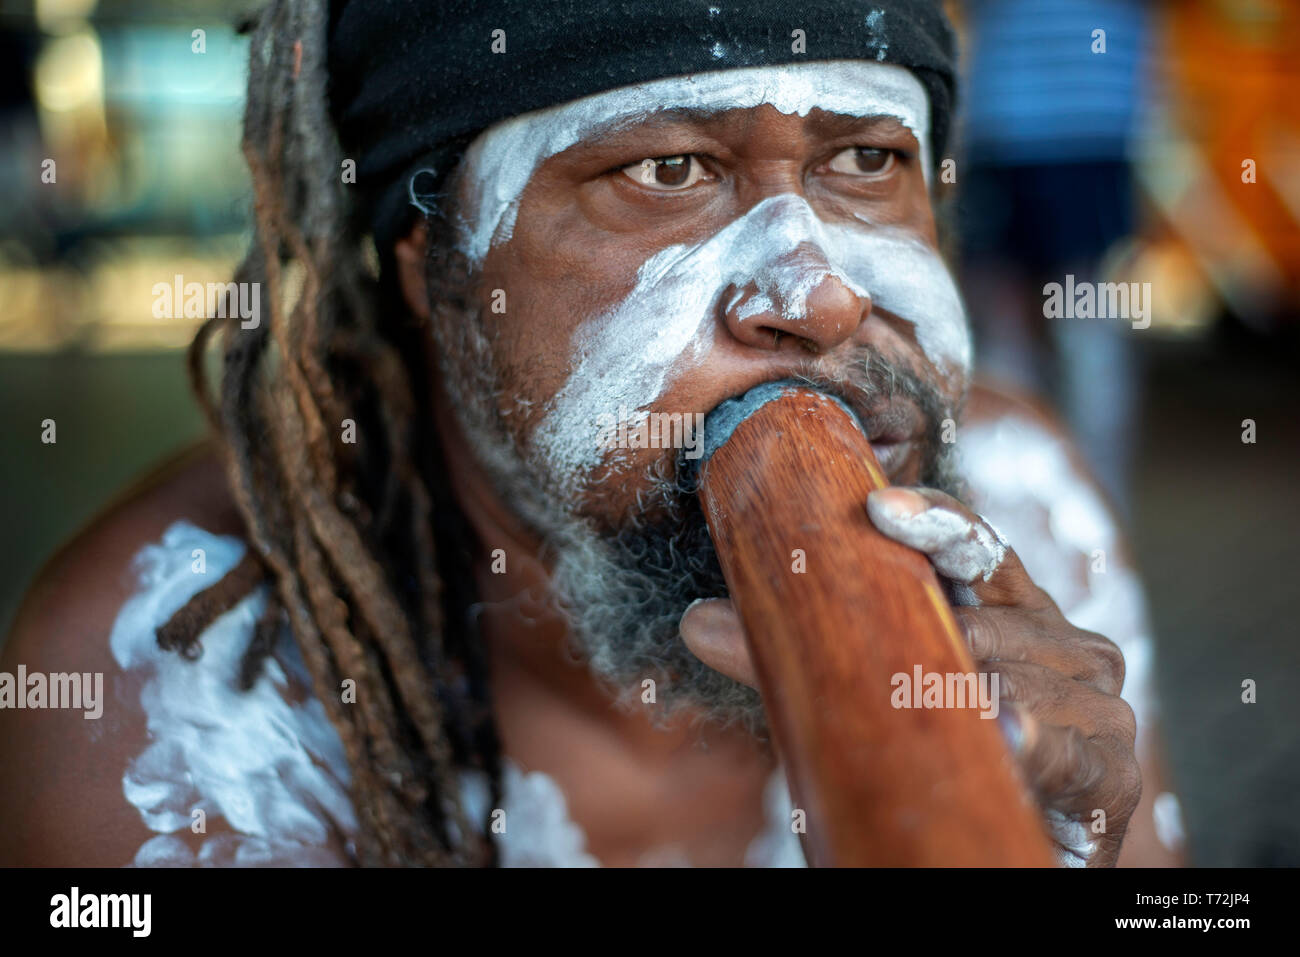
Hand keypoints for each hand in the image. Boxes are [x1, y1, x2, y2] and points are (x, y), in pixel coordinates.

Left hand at [679, 485, 1141, 866]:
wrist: (1004, 845)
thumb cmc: (938, 755)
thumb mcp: (863, 698)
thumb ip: (795, 656)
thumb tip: (698, 621)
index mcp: (1005, 608)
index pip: (974, 547)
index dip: (934, 522)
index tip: (878, 510)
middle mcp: (1061, 643)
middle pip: (998, 617)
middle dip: (937, 635)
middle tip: (890, 657)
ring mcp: (1095, 703)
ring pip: (1032, 676)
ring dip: (984, 689)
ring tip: (952, 701)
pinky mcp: (1111, 771)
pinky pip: (1076, 749)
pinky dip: (1039, 741)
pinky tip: (1008, 737)